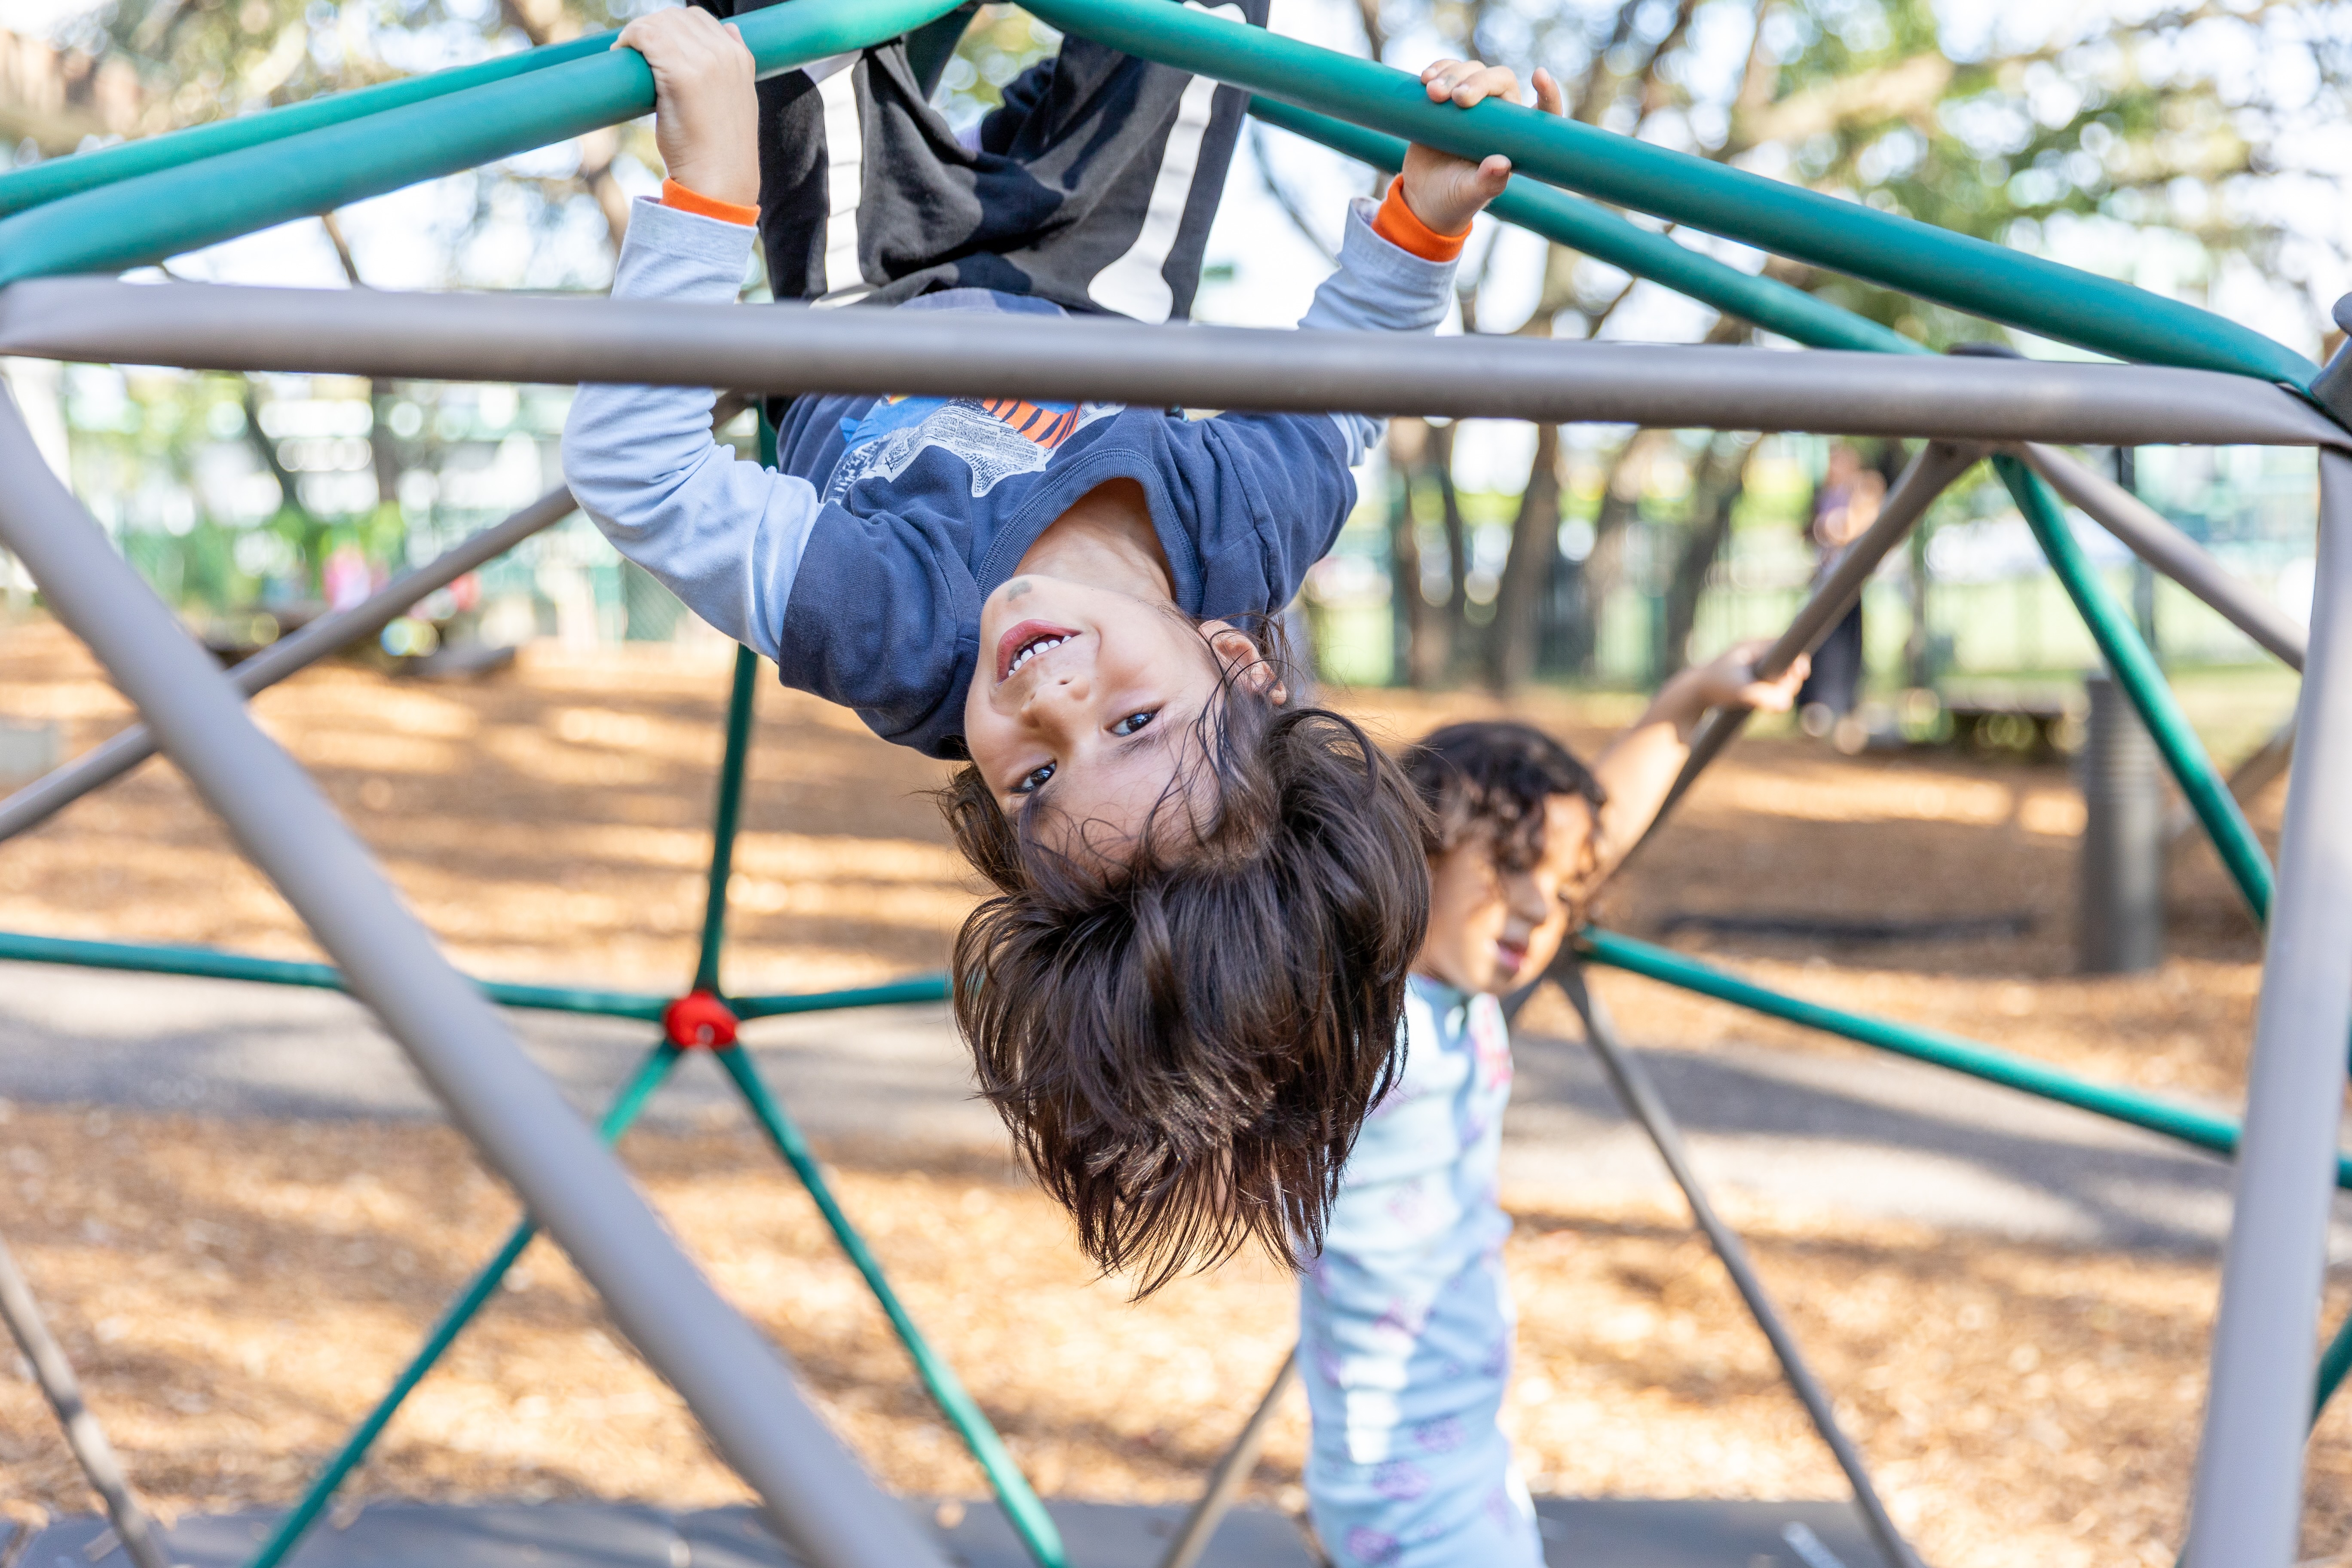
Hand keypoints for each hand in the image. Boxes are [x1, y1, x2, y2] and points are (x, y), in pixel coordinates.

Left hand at [615, 7, 759, 209]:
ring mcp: (706, 62)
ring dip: (637, 34)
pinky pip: (646, 36)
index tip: (654, 47)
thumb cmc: (720, 151)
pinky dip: (628, 39)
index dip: (670, 27)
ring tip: (627, 54)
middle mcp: (725, 54)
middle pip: (676, 17)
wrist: (719, 183)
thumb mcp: (738, 101)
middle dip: (651, 28)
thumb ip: (733, 68)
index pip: (699, 19)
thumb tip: (729, 30)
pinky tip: (621, 53)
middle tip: (635, 53)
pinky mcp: (682, 74)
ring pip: (659, 23)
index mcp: (741, 59)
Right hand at [1398, 61, 1564, 236]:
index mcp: (1514, 137)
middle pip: (1499, 79)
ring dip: (1452, 75)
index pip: (1541, 112)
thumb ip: (1487, 183)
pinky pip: (1448, 70)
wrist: (1423, 197)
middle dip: (1479, 82)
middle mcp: (1498, 115)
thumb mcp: (1469, 195)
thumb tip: (1501, 164)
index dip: (1548, 94)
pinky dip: (1438, 69)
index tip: (1539, 76)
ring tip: (1432, 93)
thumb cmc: (1454, 199)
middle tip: (1457, 98)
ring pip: (1472, 70)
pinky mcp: (1447, 97)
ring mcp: (1472, 104)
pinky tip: (1425, 79)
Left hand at [1690, 639, 1809, 713]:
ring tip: (1774, 702)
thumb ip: (1763, 697)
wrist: (1691, 695)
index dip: (1797, 660)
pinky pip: (1771, 684)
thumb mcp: (1739, 692)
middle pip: (1786, 663)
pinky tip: (1769, 705)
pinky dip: (1774, 695)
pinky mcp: (1750, 679)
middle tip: (1782, 696)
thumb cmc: (1713, 688)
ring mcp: (1753, 665)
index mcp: (1753, 646)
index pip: (1786, 646)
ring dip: (1783, 690)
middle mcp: (1754, 653)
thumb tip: (1785, 704)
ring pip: (1780, 676)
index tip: (1800, 674)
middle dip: (1789, 680)